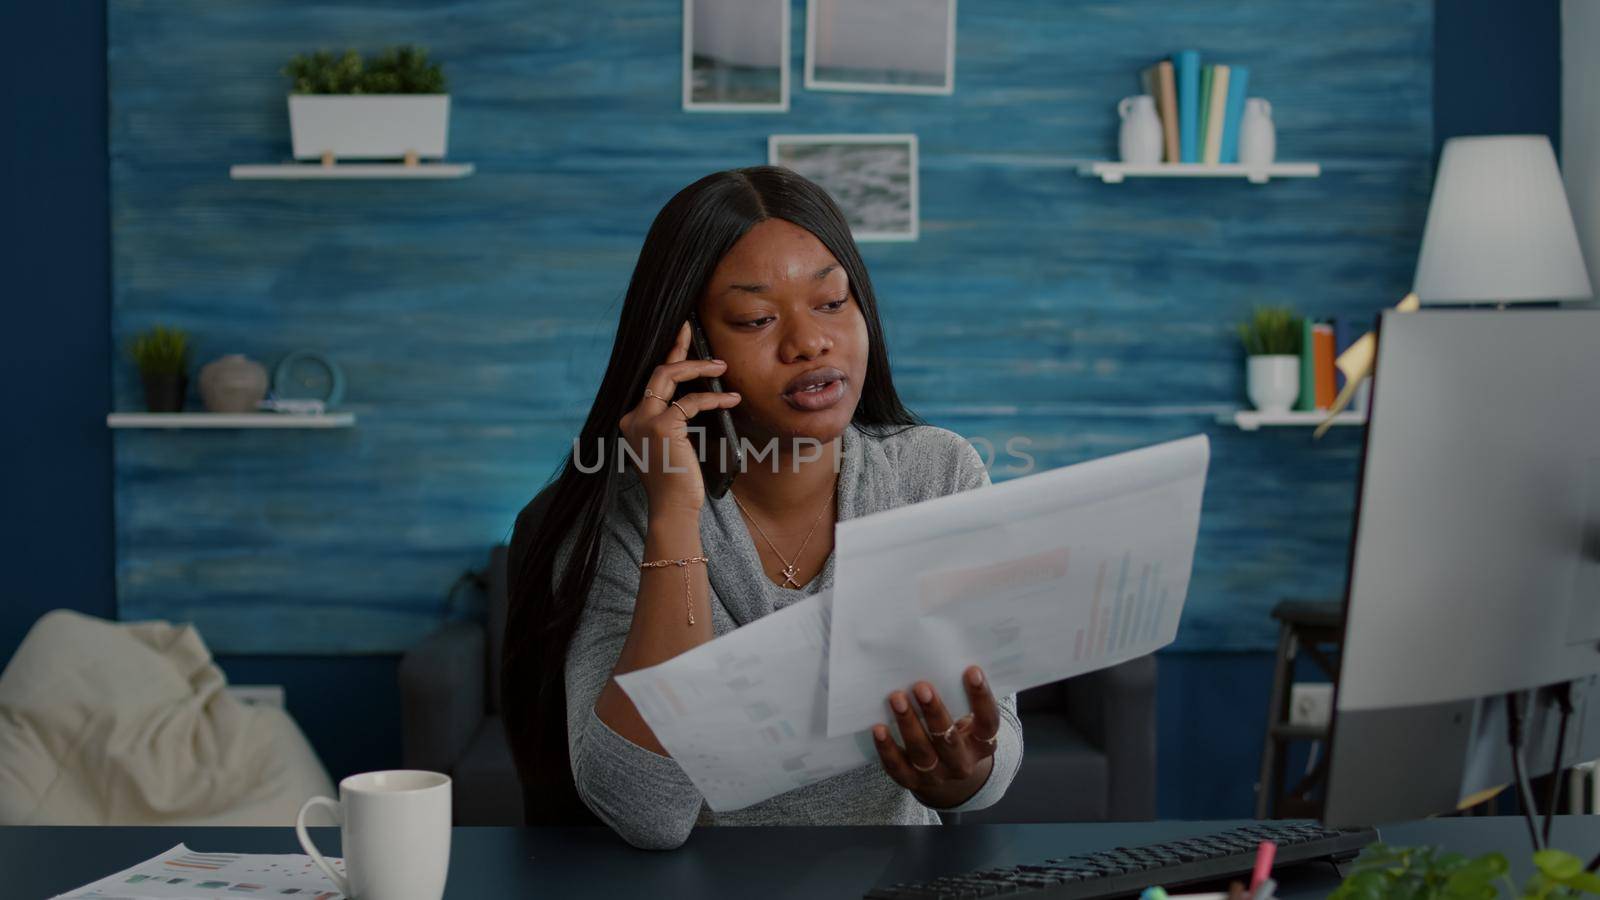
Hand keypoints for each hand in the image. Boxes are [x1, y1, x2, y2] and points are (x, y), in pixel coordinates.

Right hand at [619, 320, 741, 514]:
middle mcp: (633, 417)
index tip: (682, 336)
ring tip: (721, 367)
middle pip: (658, 371)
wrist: (672, 508)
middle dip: (679, 348)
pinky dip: (713, 398)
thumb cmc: (678, 480)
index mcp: (633, 420)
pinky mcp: (662, 426)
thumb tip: (697, 396)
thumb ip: (676, 420)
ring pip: (670, 377)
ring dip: (699, 368)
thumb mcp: (674, 445)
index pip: (653, 381)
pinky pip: (691, 402)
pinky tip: (730, 399)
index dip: (668, 355)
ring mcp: (644, 420)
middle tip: (695, 331)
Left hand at [871, 665, 1000, 804]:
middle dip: (934, 712)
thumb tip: (941, 657)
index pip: (987, 722)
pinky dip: (887, 749)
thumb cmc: (955, 731)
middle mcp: (962, 763)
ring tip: (896, 699)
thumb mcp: (966, 718)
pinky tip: (878, 728)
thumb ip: (958, 697)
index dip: (981, 698)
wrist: (946, 775)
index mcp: (982, 744)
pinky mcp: (912, 781)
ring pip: (923, 754)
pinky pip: (898, 768)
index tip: (971, 671)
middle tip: (921, 686)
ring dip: (909, 725)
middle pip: (949, 740)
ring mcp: (937, 775)